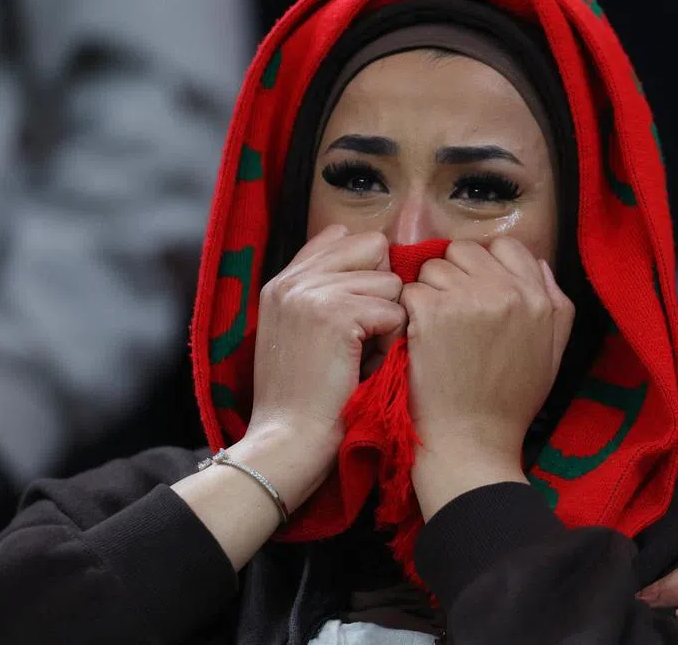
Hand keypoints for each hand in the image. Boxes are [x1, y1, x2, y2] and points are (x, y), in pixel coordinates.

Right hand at [245, 224, 405, 508]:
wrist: (288, 441)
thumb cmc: (305, 399)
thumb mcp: (304, 334)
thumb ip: (326, 294)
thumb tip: (377, 260)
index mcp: (282, 282)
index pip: (340, 237)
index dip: (366, 270)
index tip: (360, 311)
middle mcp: (293, 280)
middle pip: (373, 247)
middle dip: (383, 289)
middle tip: (366, 333)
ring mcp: (311, 293)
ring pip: (390, 282)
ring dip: (389, 321)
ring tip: (363, 356)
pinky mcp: (335, 314)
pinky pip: (395, 310)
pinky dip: (391, 342)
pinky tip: (367, 366)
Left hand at [403, 238, 574, 516]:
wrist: (472, 442)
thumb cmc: (511, 402)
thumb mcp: (553, 351)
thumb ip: (554, 302)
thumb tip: (537, 265)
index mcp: (538, 298)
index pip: (507, 247)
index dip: (487, 266)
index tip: (477, 292)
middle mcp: (505, 291)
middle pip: (465, 250)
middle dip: (454, 275)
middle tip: (451, 311)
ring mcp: (466, 299)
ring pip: (433, 268)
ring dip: (429, 292)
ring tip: (434, 328)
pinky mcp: (430, 313)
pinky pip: (410, 290)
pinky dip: (408, 313)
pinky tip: (417, 338)